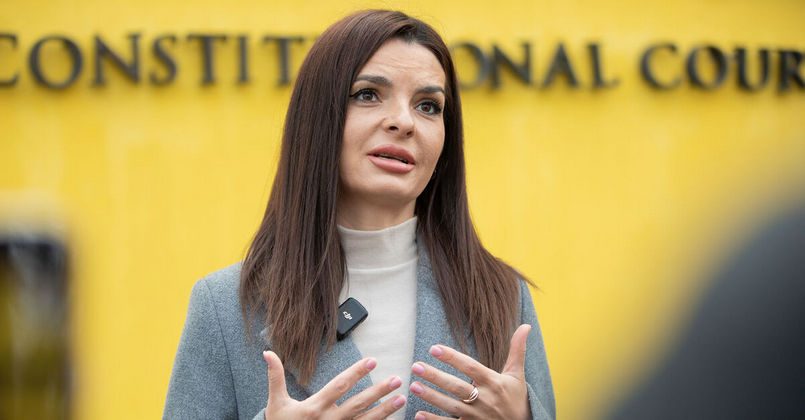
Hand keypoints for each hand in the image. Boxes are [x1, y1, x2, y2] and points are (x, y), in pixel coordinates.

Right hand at [262, 351, 405, 418]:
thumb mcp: (275, 402)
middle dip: (378, 391)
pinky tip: (393, 419)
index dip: (356, 372)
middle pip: (359, 404)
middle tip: (397, 380)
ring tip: (402, 398)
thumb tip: (267, 353)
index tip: (372, 361)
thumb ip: (275, 377)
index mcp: (315, 408)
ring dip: (385, 410)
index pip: (340, 386)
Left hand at [409, 324, 531, 419]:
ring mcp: (476, 416)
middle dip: (435, 377)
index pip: (470, 367)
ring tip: (413, 386)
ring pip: (450, 406)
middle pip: (456, 387)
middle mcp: (484, 399)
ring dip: (431, 396)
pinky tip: (418, 414)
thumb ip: (517, 349)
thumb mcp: (517, 374)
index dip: (452, 358)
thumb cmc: (516, 398)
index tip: (434, 348)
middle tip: (416, 366)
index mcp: (493, 383)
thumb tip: (525, 326)